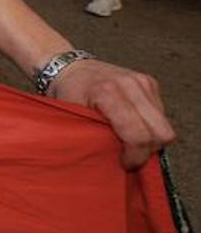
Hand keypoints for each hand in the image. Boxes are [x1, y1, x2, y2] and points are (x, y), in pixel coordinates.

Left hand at [47, 58, 174, 168]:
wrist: (70, 68)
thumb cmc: (67, 93)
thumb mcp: (72, 118)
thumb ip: (93, 138)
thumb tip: (112, 163)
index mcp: (107, 93)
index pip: (138, 134)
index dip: (135, 156)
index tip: (124, 163)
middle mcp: (129, 85)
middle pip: (161, 132)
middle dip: (148, 151)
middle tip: (129, 156)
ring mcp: (142, 82)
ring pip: (165, 126)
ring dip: (150, 139)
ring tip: (129, 141)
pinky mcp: (149, 83)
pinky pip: (162, 115)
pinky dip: (150, 126)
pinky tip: (132, 126)